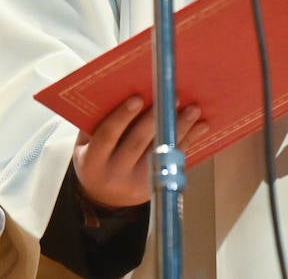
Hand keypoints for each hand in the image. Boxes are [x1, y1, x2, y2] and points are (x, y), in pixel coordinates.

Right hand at [73, 96, 207, 209]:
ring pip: (160, 153)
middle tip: (173, 98)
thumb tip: (124, 91)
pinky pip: (174, 162)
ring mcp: (137, 184)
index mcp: (92, 161)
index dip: (122, 116)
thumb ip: (99, 123)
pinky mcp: (156, 187)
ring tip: (193, 109)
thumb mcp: (87, 143)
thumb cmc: (95, 157)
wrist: (102, 198)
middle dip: (156, 119)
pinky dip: (188, 142)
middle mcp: (115, 174)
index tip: (137, 97)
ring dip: (179, 129)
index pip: (107, 136)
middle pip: (137, 143)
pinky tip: (200, 127)